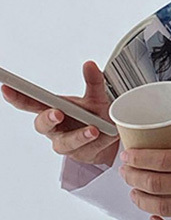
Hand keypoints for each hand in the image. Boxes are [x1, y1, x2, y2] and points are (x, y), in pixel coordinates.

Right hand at [1, 60, 119, 166]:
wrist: (109, 137)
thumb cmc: (94, 115)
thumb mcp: (95, 96)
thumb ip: (93, 81)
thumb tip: (90, 64)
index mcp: (53, 110)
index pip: (31, 103)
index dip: (17, 97)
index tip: (6, 88)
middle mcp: (56, 128)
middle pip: (42, 126)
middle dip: (48, 119)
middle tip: (57, 113)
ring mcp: (67, 143)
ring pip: (65, 143)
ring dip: (78, 136)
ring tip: (93, 130)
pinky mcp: (82, 154)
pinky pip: (89, 149)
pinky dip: (102, 141)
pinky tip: (110, 134)